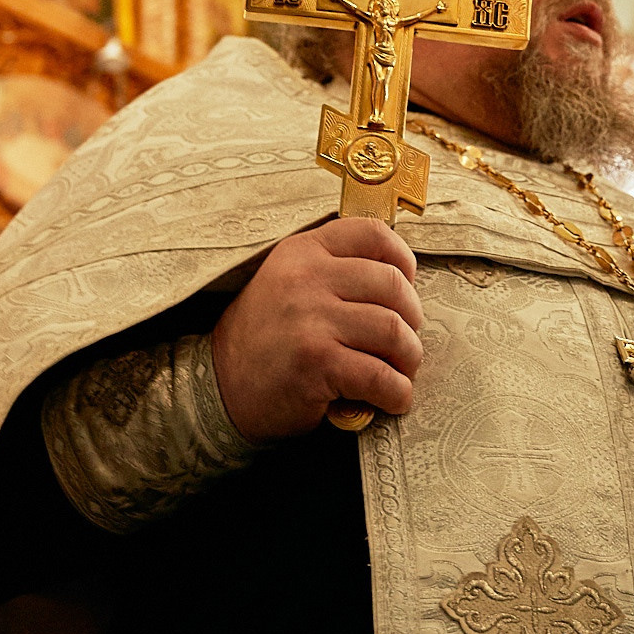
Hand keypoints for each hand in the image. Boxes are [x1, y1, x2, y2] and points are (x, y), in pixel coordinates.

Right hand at [210, 219, 425, 441]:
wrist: (221, 388)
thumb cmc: (265, 340)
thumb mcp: (287, 284)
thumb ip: (332, 271)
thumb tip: (401, 280)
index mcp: (302, 252)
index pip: (372, 234)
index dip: (403, 260)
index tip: (408, 286)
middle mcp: (305, 278)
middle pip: (392, 285)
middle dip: (412, 318)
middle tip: (405, 341)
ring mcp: (311, 319)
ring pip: (393, 330)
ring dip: (409, 358)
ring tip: (400, 372)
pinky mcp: (317, 362)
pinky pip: (380, 375)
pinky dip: (396, 392)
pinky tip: (391, 399)